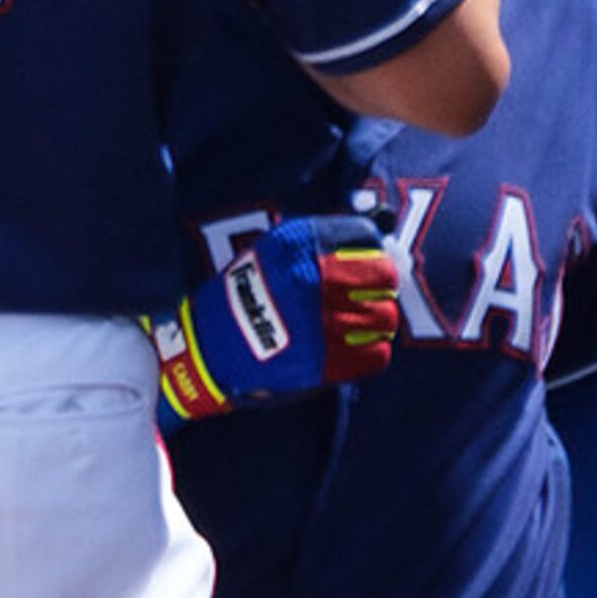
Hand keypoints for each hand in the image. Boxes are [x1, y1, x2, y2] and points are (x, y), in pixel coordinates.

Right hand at [148, 213, 398, 418]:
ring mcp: (316, 322)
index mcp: (293, 245)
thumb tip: (388, 245)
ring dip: (376, 321)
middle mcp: (308, 279)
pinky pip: (376, 354)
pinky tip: (350, 346)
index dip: (372, 249)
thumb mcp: (272, 254)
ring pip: (384, 317)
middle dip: (381, 286)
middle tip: (369, 293)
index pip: (364, 235)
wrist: (208, 349)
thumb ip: (322, 247)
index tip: (368, 258)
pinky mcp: (323, 362)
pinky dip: (370, 351)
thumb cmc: (245, 297)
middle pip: (383, 277)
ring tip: (354, 323)